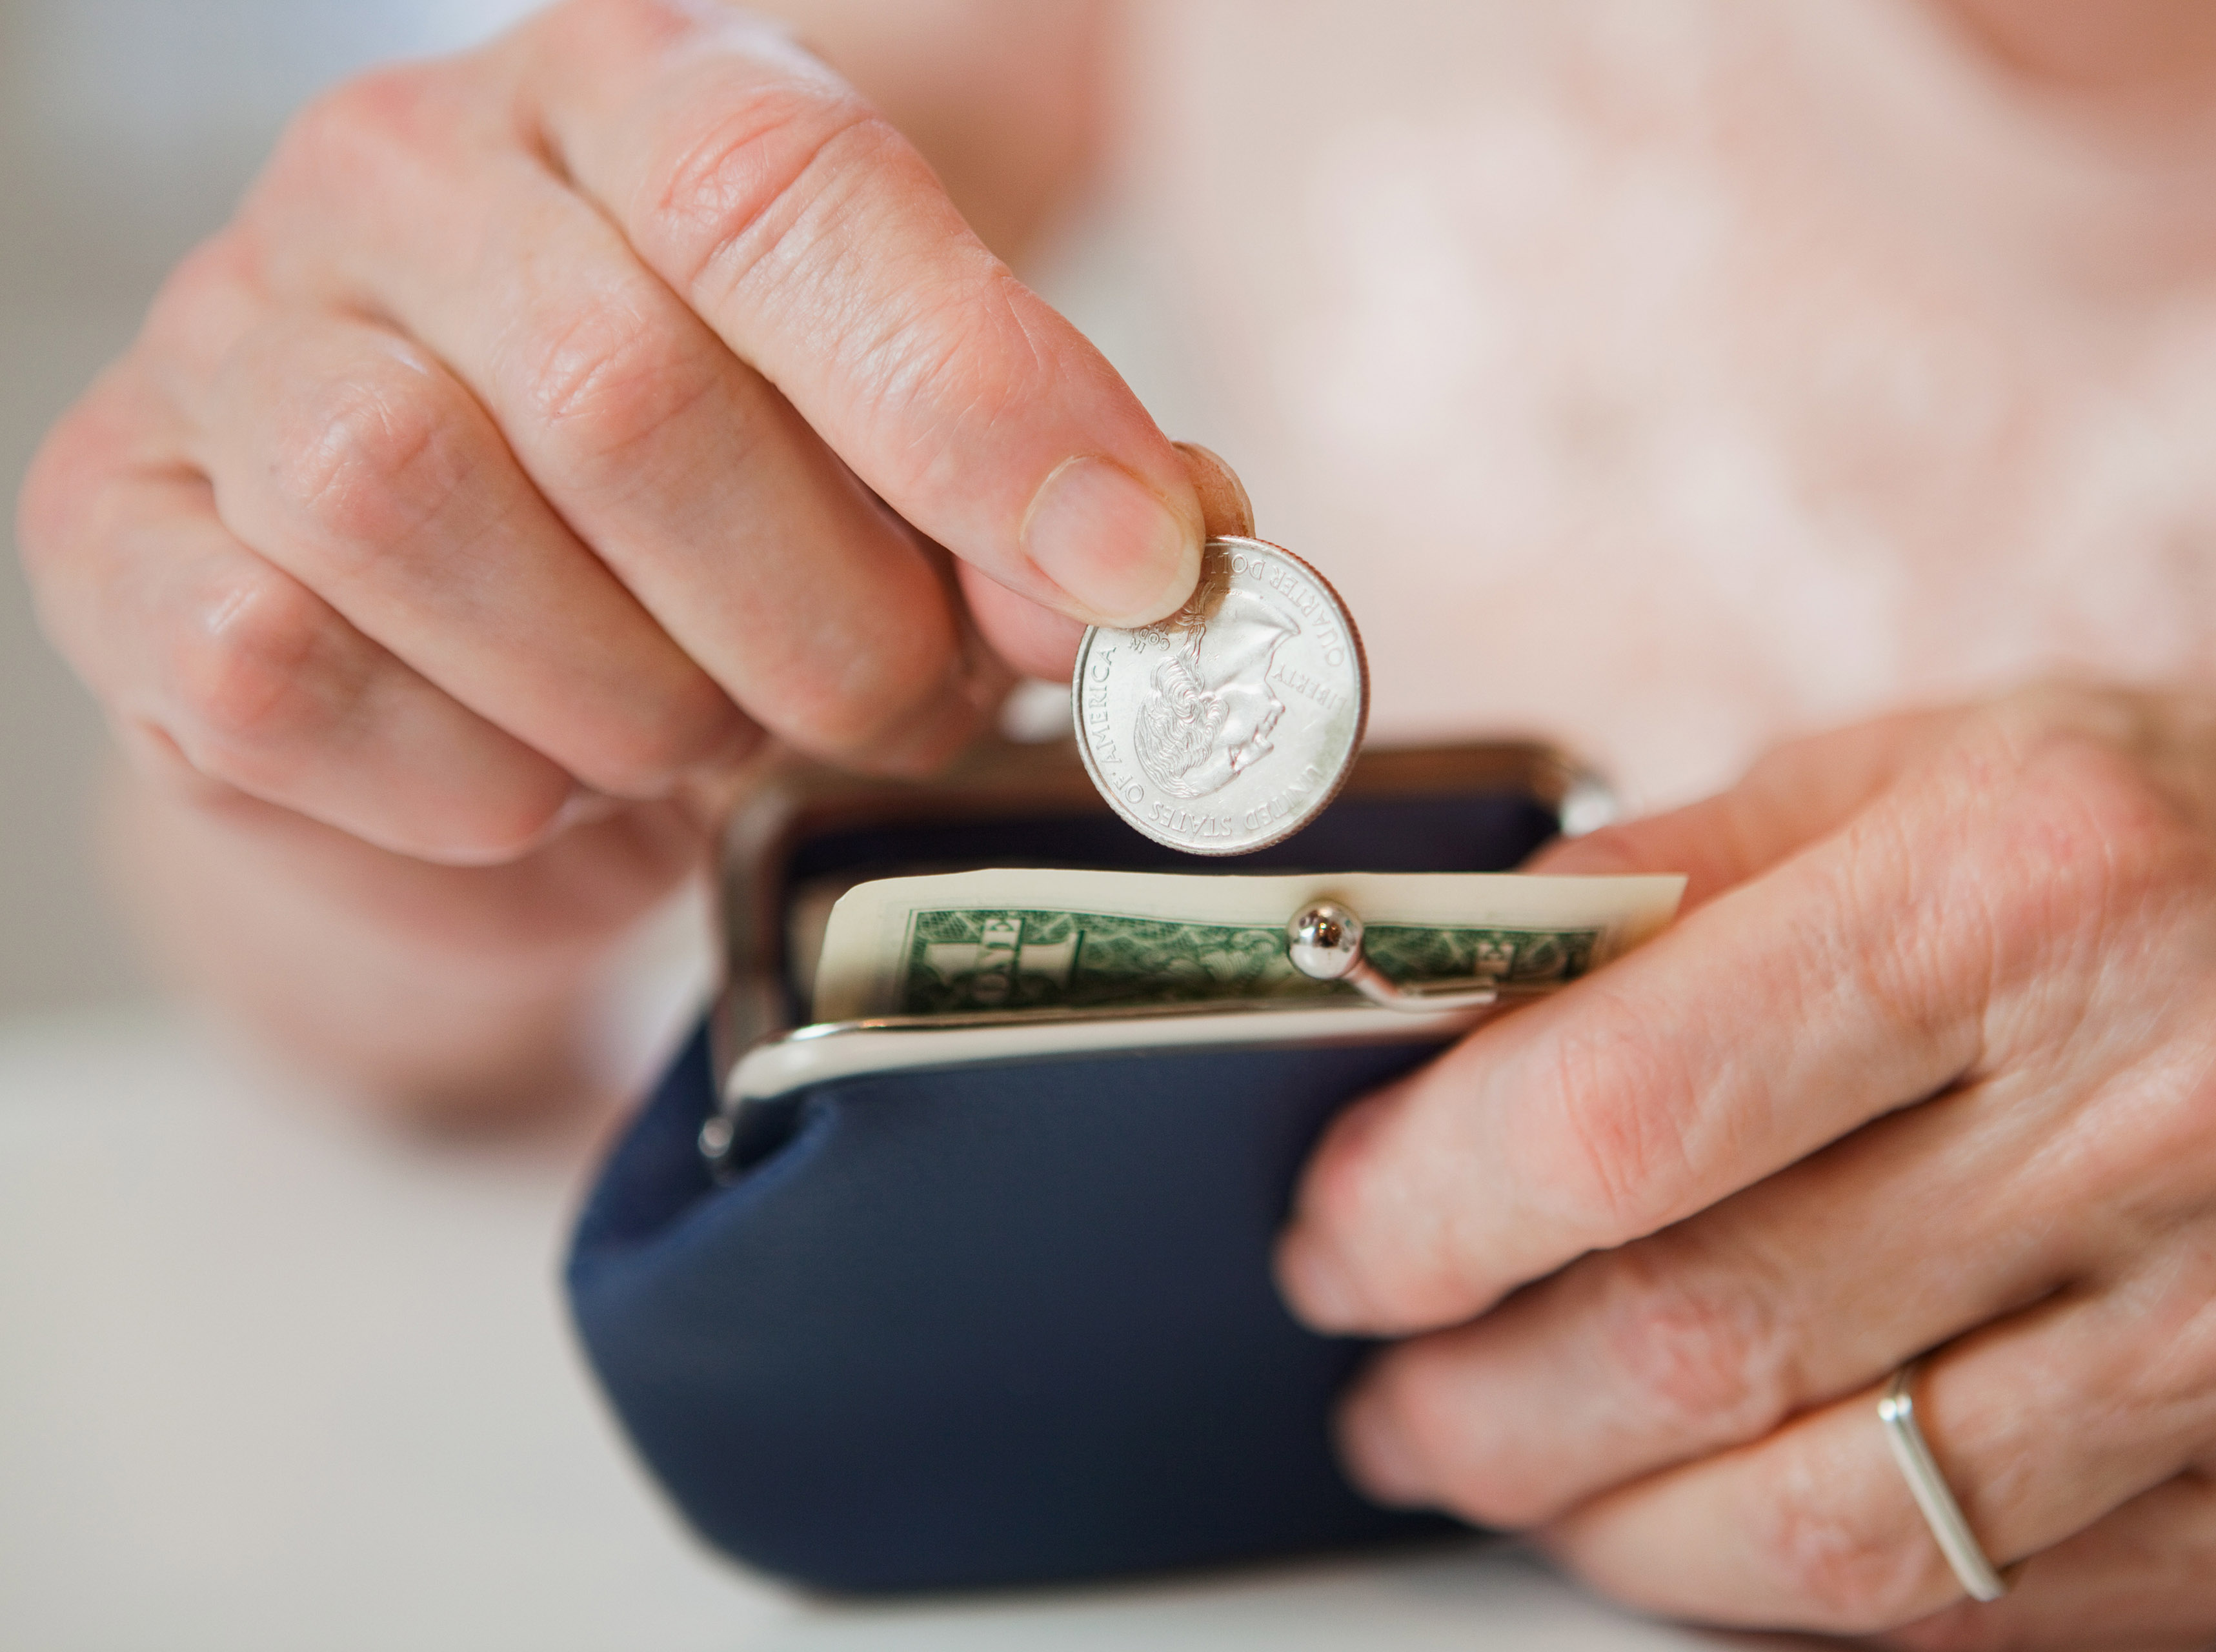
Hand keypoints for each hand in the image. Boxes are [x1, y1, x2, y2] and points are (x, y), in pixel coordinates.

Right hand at [16, 0, 1218, 1105]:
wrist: (475, 660)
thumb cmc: (723, 541)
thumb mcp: (912, 482)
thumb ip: (1048, 493)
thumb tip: (1167, 554)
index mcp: (631, 97)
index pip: (788, 190)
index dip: (977, 400)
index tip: (1125, 569)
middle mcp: (404, 173)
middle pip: (628, 397)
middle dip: (818, 628)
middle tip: (889, 710)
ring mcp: (233, 341)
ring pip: (424, 523)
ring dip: (635, 704)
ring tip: (699, 729)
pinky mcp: (114, 526)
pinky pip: (282, 674)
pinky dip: (464, 780)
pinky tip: (537, 773)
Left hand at [1278, 685, 2215, 1646]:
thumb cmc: (2193, 852)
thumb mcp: (1942, 769)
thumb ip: (1681, 880)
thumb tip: (1440, 1004)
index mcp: (2040, 881)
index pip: (1631, 1108)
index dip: (1425, 1205)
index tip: (1333, 1238)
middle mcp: (2176, 1104)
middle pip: (1709, 1337)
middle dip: (1477, 1400)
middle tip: (1386, 1387)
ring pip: (1830, 1527)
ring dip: (1597, 1525)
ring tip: (1498, 1471)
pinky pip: (1978, 1607)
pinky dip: (1783, 1589)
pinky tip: (1693, 1524)